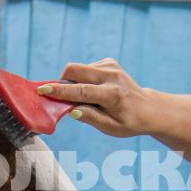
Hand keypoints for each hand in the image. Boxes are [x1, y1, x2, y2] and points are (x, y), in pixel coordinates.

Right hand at [35, 58, 153, 138]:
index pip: (81, 91)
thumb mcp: (111, 128)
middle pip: (75, 70)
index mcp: (113, 95)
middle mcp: (112, 76)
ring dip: (73, 82)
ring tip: (86, 98)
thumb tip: (70, 110)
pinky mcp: (109, 62)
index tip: (42, 89)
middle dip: (61, 80)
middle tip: (59, 96)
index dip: (60, 90)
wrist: (148, 108)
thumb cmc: (128, 122)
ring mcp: (111, 66)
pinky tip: (93, 90)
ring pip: (78, 68)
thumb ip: (90, 118)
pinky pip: (85, 68)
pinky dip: (82, 79)